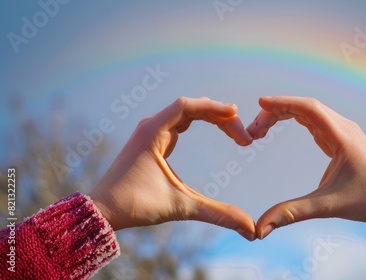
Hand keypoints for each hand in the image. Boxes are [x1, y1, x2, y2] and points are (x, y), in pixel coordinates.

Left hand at [90, 97, 255, 240]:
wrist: (102, 211)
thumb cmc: (135, 205)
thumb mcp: (181, 206)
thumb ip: (217, 214)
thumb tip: (250, 230)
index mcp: (152, 132)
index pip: (188, 106)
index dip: (215, 108)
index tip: (237, 114)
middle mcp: (151, 126)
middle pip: (191, 108)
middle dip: (219, 117)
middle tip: (243, 136)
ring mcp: (150, 132)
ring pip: (186, 113)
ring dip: (211, 118)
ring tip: (234, 130)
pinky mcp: (151, 141)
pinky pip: (179, 122)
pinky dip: (199, 122)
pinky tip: (214, 128)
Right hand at [247, 96, 365, 238]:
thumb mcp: (329, 206)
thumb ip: (292, 213)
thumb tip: (260, 228)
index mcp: (342, 137)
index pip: (308, 108)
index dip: (282, 103)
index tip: (260, 104)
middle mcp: (344, 128)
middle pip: (305, 108)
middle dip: (276, 113)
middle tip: (253, 131)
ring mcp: (345, 132)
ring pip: (310, 113)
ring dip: (285, 115)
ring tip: (261, 130)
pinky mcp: (344, 140)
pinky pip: (316, 122)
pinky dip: (297, 120)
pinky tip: (284, 126)